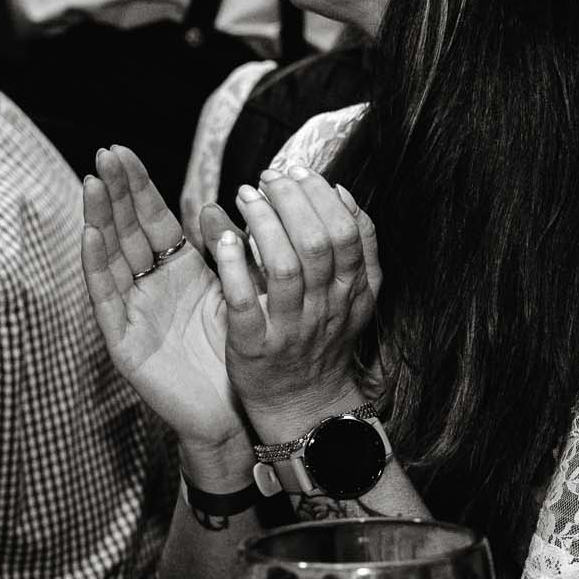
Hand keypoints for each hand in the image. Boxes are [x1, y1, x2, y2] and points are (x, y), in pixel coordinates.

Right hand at [81, 145, 238, 447]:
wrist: (233, 412)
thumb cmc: (231, 354)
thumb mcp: (233, 292)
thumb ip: (226, 253)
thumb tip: (217, 206)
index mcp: (176, 274)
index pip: (151, 220)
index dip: (137, 186)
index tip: (123, 150)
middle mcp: (148, 288)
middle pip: (126, 231)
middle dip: (116, 192)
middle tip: (104, 152)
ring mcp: (132, 312)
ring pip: (111, 258)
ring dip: (100, 220)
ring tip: (93, 183)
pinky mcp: (124, 341)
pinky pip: (107, 299)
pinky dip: (98, 266)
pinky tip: (91, 236)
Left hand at [213, 165, 382, 442]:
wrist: (305, 406)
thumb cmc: (321, 339)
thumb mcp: (349, 293)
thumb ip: (349, 246)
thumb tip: (337, 190)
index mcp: (353, 291)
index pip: (347, 232)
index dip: (322, 196)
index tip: (297, 172)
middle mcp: (328, 308)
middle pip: (319, 243)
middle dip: (292, 200)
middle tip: (268, 177)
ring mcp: (293, 329)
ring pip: (285, 268)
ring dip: (264, 224)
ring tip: (245, 195)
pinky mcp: (257, 348)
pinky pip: (245, 305)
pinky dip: (235, 269)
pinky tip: (225, 239)